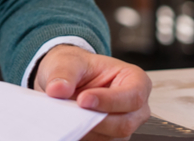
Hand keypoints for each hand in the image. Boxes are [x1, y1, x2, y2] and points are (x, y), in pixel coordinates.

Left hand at [35, 45, 151, 140]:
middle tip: (70, 111)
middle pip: (124, 123)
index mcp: (135, 80)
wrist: (70, 78)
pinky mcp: (109, 137)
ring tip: (66, 115)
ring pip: (109, 137)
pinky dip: (81, 134)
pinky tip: (68, 124)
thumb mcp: (70, 61)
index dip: (109, 101)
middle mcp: (135, 106)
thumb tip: (58, 89)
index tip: (83, 100)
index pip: (133, 96)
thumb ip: (65, 73)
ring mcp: (124, 124)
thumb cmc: (79, 67)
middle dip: (94, 119)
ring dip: (85, 129)